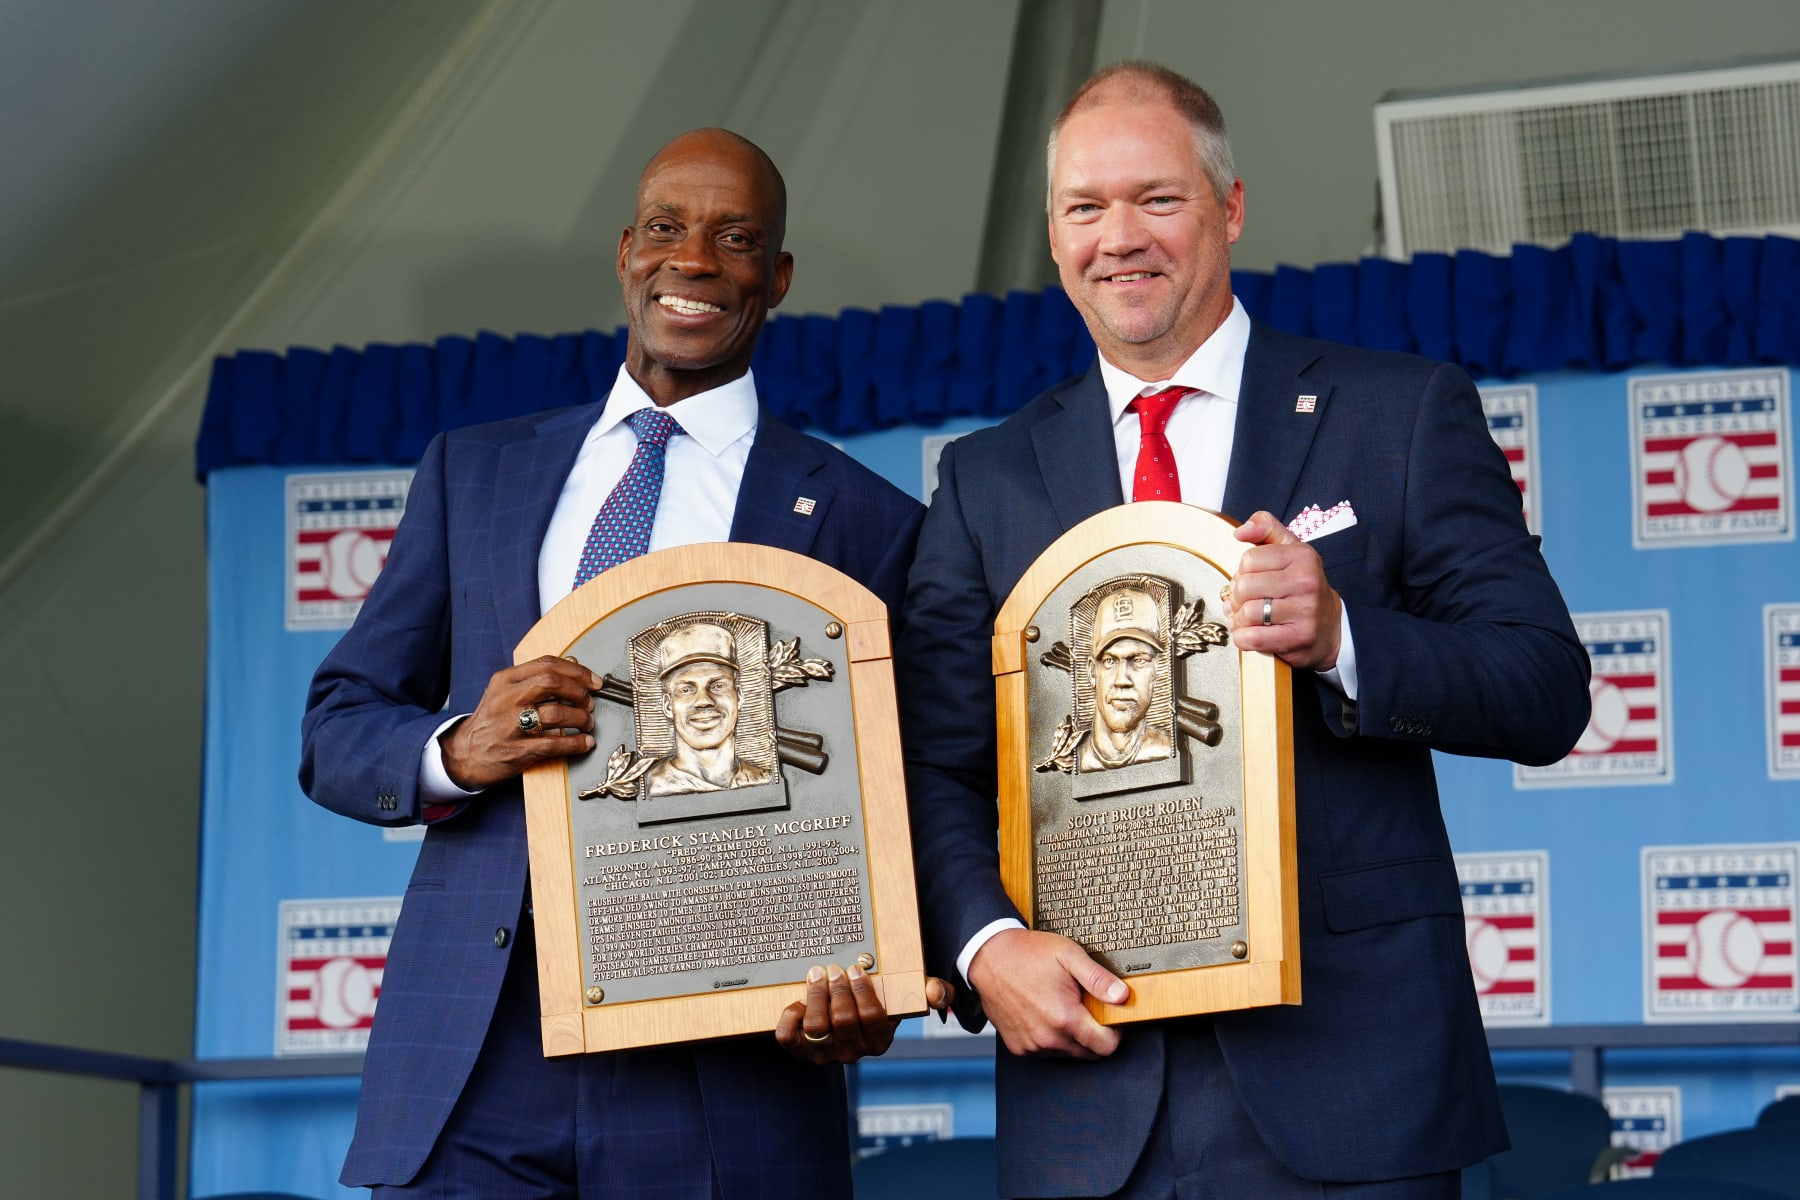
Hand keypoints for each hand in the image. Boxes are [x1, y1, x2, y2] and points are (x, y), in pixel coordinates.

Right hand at [439, 656, 601, 789]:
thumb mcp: (502, 692)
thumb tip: (573, 674)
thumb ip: (532, 681)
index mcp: (505, 680)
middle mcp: (507, 699)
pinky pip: (554, 744)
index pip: (547, 664)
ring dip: (581, 718)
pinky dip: (576, 743)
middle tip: (589, 702)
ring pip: (557, 714)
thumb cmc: (490, 722)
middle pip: (553, 683)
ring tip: (587, 723)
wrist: (464, 754)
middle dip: (579, 692)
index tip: (593, 681)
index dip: (577, 671)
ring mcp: (511, 726)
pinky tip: (584, 742)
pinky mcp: (517, 751)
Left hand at [774, 966, 955, 1064]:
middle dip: (837, 991)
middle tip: (833, 969)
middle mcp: (852, 1052)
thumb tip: (937, 992)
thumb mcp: (906, 998)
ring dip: (816, 997)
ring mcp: (824, 1053)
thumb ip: (930, 992)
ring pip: (817, 1027)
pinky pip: (789, 1039)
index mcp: (878, 1040)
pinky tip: (796, 1002)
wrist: (843, 1024)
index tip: (856, 969)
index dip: (862, 992)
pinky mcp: (800, 1051)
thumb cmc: (878, 1004)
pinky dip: (789, 1019)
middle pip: (843, 1021)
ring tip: (816, 975)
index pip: (872, 1018)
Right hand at [966, 928, 1125, 1058]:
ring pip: (1067, 1054)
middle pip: (1088, 1053)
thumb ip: (1098, 978)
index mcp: (1065, 1018)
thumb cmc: (1028, 954)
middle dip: (1094, 1035)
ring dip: (1072, 1038)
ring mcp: (1032, 1045)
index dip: (1114, 1033)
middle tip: (1085, 1008)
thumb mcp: (1068, 955)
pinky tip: (1045, 1015)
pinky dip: (1051, 1039)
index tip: (1110, 1018)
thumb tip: (1123, 996)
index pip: (1106, 1046)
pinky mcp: (1018, 1047)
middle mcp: (1048, 1038)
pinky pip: (1046, 1052)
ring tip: (1062, 1007)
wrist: (988, 956)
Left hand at [1230, 510, 1342, 671]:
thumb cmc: (1300, 586)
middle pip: (1244, 586)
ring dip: (1239, 619)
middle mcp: (1306, 582)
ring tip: (1247, 618)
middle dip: (1237, 597)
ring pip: (1247, 613)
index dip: (1241, 572)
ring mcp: (1305, 611)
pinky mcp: (1299, 638)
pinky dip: (1243, 638)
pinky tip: (1250, 633)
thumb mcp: (1290, 550)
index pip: (1249, 559)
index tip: (1250, 580)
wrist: (1329, 626)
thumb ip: (1265, 528)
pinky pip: (1253, 638)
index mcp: (1302, 556)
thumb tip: (1240, 532)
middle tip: (1244, 602)